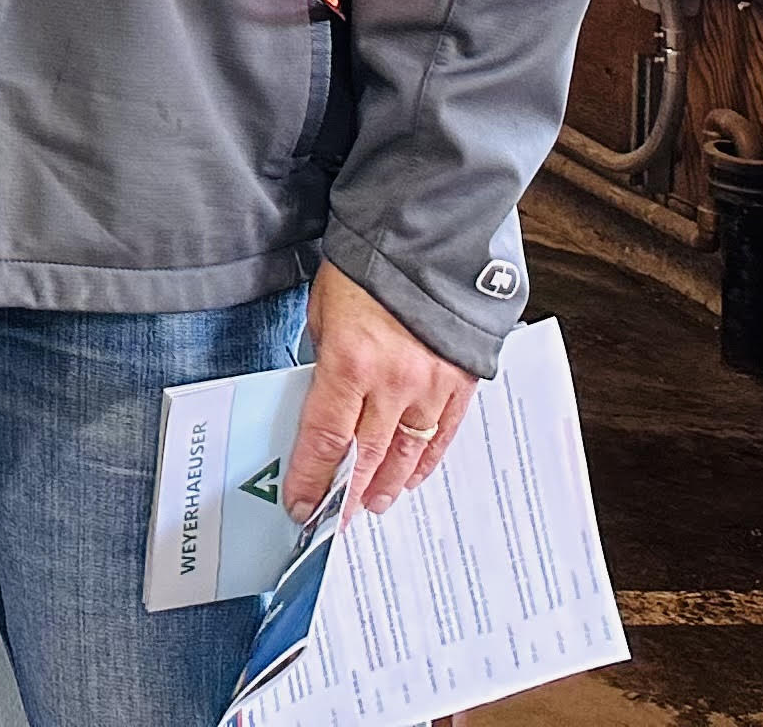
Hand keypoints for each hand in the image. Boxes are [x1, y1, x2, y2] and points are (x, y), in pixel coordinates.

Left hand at [285, 263, 478, 519]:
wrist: (424, 241)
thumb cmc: (363, 271)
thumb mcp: (323, 314)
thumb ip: (326, 363)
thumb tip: (324, 402)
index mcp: (349, 363)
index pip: (325, 437)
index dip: (312, 477)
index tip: (300, 506)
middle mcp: (392, 382)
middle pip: (366, 456)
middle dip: (348, 493)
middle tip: (336, 520)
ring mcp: (431, 386)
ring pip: (407, 453)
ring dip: (388, 484)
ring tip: (374, 504)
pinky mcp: (461, 383)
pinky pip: (444, 434)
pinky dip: (427, 461)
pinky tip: (413, 476)